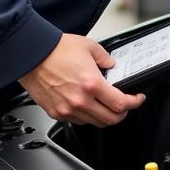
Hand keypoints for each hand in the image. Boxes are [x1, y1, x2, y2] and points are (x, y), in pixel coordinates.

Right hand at [18, 33, 145, 126]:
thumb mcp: (89, 47)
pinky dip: (87, 116)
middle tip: (125, 106)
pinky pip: (78, 121)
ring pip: (94, 123)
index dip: (134, 103)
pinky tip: (87, 105)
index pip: (120, 104)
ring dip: (104, 116)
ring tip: (106, 106)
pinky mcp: (56, 113)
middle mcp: (80, 100)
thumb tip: (112, 66)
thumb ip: (105, 58)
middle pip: (110, 120)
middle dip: (122, 114)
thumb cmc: (56, 50)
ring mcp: (67, 109)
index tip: (137, 99)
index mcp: (92, 84)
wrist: (31, 56)